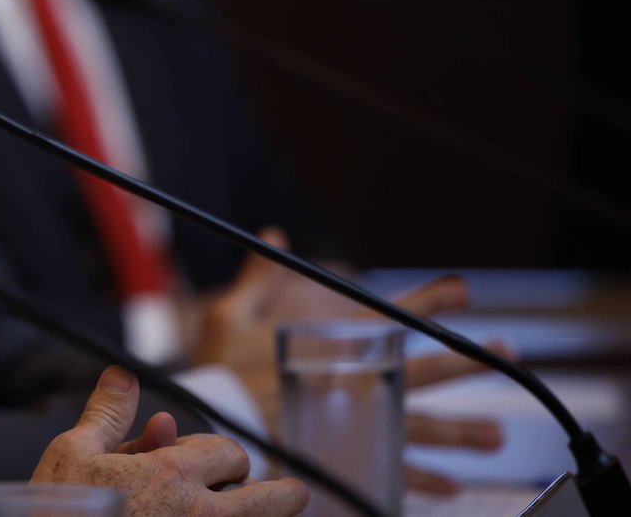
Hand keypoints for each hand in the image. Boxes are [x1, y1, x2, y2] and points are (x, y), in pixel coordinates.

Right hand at [31, 365, 307, 515]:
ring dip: (265, 515)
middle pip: (274, 498)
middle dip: (271, 492)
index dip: (218, 455)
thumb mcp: (72, 454)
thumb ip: (108, 413)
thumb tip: (122, 374)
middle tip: (274, 495)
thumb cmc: (57, 513)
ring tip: (265, 510)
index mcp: (173, 474)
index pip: (230, 453)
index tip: (210, 466)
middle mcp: (202, 515)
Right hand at [192, 237, 505, 495]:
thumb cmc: (220, 370)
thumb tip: (274, 234)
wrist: (215, 423)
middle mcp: (352, 383)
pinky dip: (421, 480)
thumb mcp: (230, 316)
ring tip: (496, 435)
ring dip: (461, 430)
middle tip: (504, 353)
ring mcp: (353, 423)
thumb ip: (259, 278)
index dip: (428, 301)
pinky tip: (451, 485)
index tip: (462, 292)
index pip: (389, 317)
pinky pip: (390, 471)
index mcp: (330, 346)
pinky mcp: (343, 457)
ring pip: (418, 426)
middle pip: (419, 372)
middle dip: (465, 361)